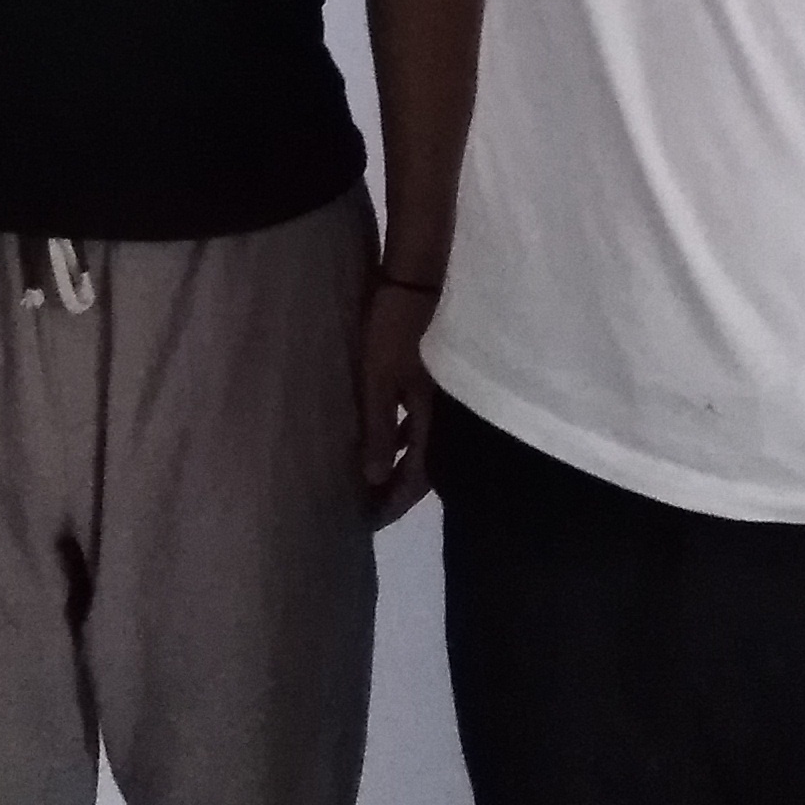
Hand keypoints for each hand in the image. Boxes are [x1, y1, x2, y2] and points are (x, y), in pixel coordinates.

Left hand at [358, 282, 439, 524]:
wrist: (411, 282)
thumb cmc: (390, 333)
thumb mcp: (378, 382)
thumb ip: (378, 429)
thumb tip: (374, 479)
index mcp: (429, 418)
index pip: (416, 476)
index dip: (393, 502)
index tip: (369, 522)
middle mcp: (437, 413)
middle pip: (420, 465)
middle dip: (395, 490)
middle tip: (367, 509)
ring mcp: (431, 396)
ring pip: (415, 443)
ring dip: (393, 464)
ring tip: (368, 480)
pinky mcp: (422, 379)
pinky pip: (409, 421)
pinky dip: (394, 437)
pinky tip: (378, 436)